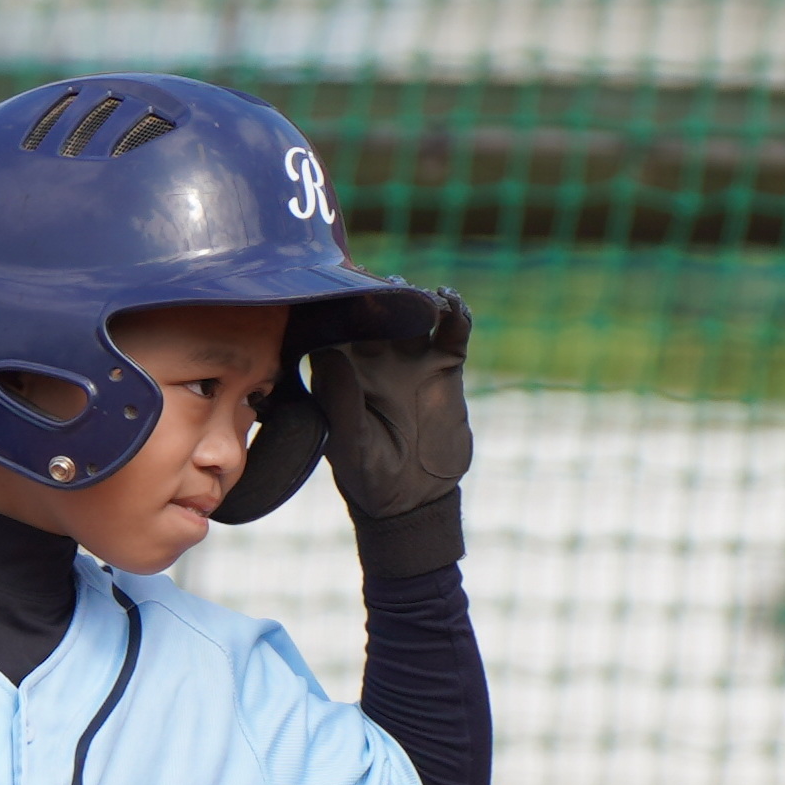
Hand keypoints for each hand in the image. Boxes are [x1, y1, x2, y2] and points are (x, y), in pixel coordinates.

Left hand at [306, 283, 471, 576]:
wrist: (414, 501)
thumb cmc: (369, 478)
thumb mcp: (351, 446)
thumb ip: (340, 403)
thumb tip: (329, 353)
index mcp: (340, 370)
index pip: (334, 324)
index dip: (337, 302)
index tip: (341, 282)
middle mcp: (373, 357)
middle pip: (375, 308)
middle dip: (379, 291)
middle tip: (384, 283)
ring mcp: (410, 358)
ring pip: (414, 311)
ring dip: (416, 297)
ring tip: (419, 298)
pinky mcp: (444, 364)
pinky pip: (453, 329)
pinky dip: (455, 311)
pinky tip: (450, 302)